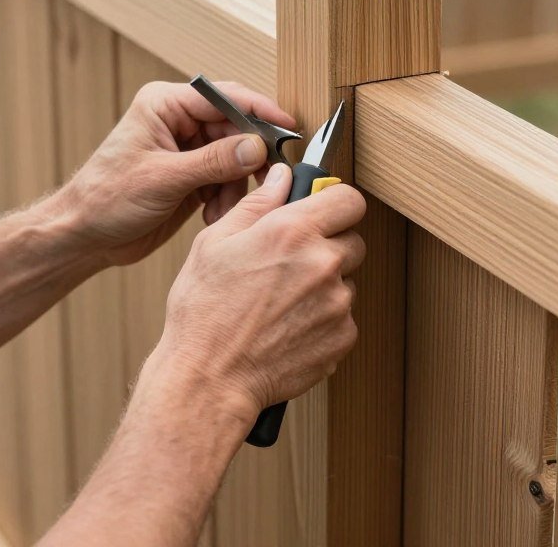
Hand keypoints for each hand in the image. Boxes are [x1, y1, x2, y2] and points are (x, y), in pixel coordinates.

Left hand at [55, 81, 296, 265]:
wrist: (84, 236)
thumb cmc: (106, 198)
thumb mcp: (163, 179)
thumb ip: (213, 162)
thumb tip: (256, 147)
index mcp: (165, 105)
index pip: (223, 97)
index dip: (258, 112)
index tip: (287, 128)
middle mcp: (179, 122)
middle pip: (235, 128)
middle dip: (250, 158)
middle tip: (268, 180)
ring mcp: (188, 150)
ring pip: (236, 158)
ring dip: (236, 185)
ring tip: (222, 210)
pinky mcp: (193, 176)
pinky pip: (227, 180)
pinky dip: (227, 199)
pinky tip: (213, 216)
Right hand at [151, 164, 366, 420]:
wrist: (210, 379)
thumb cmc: (204, 312)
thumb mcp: (215, 243)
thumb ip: (257, 204)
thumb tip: (281, 178)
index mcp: (293, 231)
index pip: (349, 199)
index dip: (335, 203)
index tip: (324, 212)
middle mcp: (323, 264)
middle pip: (353, 240)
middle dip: (329, 245)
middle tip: (292, 261)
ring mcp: (337, 303)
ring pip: (346, 281)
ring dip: (324, 285)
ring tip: (281, 301)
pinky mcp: (343, 338)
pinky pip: (344, 317)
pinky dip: (323, 319)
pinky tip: (288, 325)